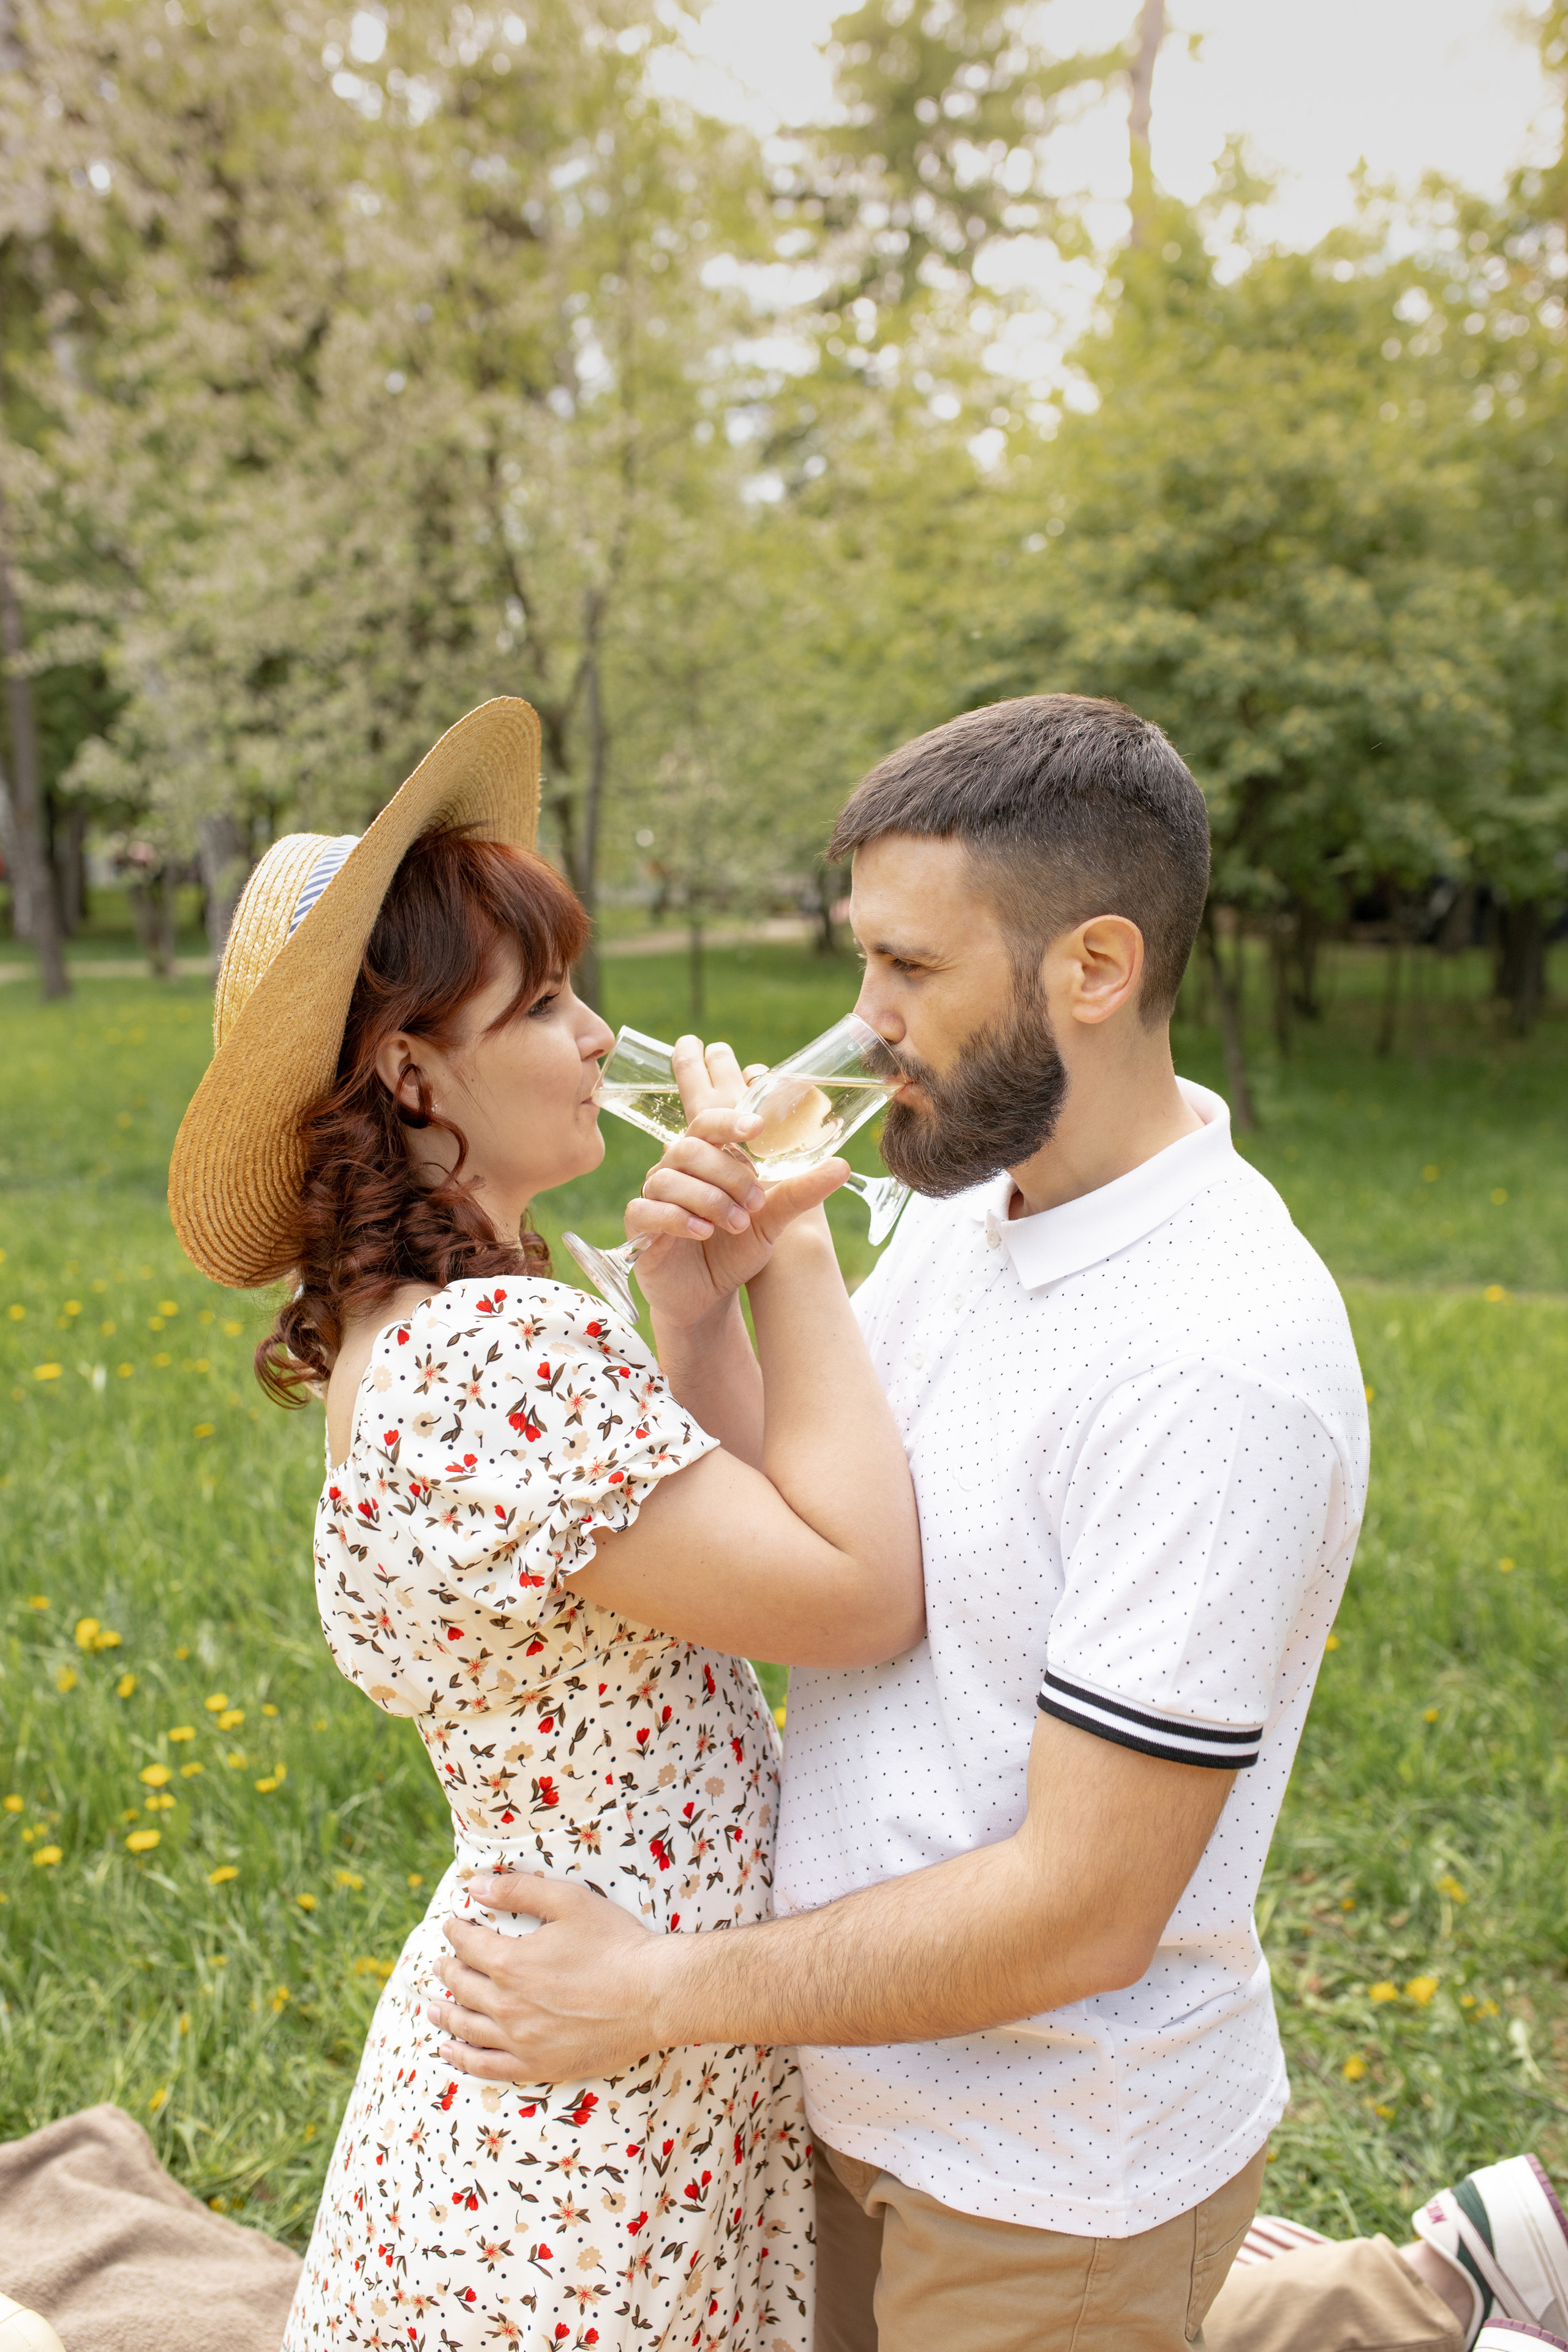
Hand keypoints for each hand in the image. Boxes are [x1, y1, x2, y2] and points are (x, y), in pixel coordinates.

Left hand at [429, 1872, 671, 2081]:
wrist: (653, 1995)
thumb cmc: (615, 1944)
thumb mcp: (569, 1902)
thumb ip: (519, 1891)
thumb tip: (476, 1887)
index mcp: (511, 1963)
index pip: (469, 1945)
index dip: (457, 1932)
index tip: (453, 1926)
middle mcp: (507, 2005)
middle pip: (463, 1986)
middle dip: (448, 1970)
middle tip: (441, 1963)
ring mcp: (521, 2040)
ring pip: (467, 2028)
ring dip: (445, 2013)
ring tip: (431, 2006)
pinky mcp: (537, 2065)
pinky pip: (487, 2066)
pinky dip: (462, 2058)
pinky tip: (449, 2051)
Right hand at [625, 1035, 847, 1327]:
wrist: (709, 1294)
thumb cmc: (736, 1246)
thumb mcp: (773, 1219)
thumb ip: (801, 1192)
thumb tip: (842, 1165)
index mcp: (706, 1157)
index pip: (710, 1122)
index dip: (729, 1120)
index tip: (756, 1128)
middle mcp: (675, 1168)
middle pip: (691, 1148)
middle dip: (728, 1174)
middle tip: (756, 1203)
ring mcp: (653, 1195)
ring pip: (669, 1178)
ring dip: (709, 1199)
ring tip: (738, 1224)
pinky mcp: (639, 1227)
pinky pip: (647, 1210)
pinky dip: (677, 1218)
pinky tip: (704, 1233)